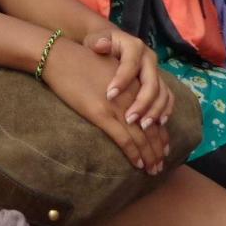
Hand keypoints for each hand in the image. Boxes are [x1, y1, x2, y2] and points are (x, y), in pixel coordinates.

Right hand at [40, 38, 168, 172]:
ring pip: (141, 137)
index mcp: (134, 84)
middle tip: (161, 165)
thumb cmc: (80, 61)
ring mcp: (118, 106)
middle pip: (151, 128)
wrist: (61, 56)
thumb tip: (125, 102)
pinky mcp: (103, 114)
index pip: (154, 113)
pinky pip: (124, 139)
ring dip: (149, 156)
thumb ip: (122, 84)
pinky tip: (138, 164)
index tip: (165, 148)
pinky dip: (133, 153)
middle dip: (158, 149)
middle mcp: (131, 96)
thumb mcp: (109, 69)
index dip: (161, 133)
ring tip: (153, 169)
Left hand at [86, 27, 172, 128]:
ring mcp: (156, 71)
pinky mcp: (159, 83)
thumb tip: (100, 45)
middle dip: (142, 102)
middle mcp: (149, 59)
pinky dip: (164, 111)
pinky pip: (168, 98)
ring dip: (154, 111)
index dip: (122, 80)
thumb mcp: (96, 38)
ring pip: (162, 92)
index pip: (131, 65)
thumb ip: (98, 41)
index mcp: (134, 47)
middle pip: (151, 82)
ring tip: (142, 126)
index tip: (109, 96)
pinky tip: (157, 124)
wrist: (110, 43)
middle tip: (129, 119)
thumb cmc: (100, 43)